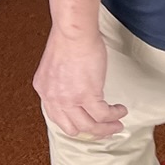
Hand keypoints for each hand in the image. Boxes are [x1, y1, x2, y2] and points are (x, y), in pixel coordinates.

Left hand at [34, 25, 127, 140]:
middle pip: (73, 128)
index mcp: (44, 90)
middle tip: (104, 128)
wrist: (73, 32)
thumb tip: (77, 89)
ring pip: (90, 127)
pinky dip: (115, 115)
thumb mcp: (56, 66)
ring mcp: (69, 99)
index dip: (74, 123)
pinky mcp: (87, 96)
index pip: (57, 117)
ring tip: (117, 124)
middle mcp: (53, 98)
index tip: (87, 123)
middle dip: (91, 131)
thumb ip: (62, 82)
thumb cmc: (67, 40)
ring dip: (106, 128)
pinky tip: (120, 110)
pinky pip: (104, 115)